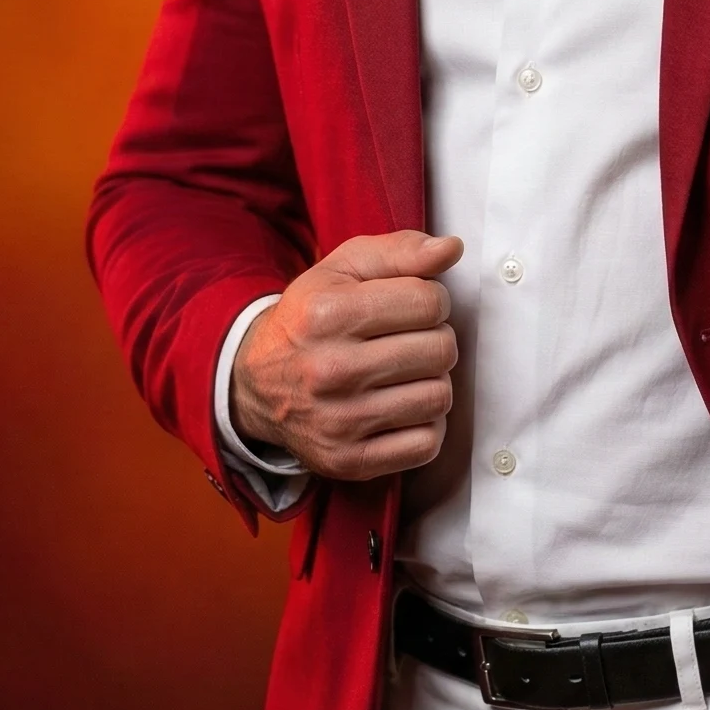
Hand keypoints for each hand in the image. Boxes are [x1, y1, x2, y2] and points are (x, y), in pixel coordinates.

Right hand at [229, 230, 463, 480]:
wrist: (256, 383)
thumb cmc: (312, 317)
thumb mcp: (345, 268)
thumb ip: (401, 250)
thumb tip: (452, 248)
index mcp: (328, 314)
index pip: (429, 301)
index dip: (432, 299)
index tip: (413, 306)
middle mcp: (331, 369)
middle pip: (440, 349)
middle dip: (435, 338)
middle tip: (409, 340)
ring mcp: (339, 421)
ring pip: (438, 396)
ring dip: (431, 381)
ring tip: (405, 373)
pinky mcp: (349, 460)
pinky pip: (426, 444)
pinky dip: (424, 425)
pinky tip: (401, 406)